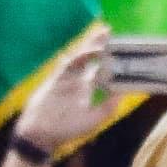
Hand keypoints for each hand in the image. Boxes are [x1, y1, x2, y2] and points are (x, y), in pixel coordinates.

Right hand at [12, 29, 122, 154]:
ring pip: (82, 56)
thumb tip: (124, 90)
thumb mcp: (94, 119)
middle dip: (103, 46)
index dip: (113, 62)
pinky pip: (70, 63)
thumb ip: (109, 105)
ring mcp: (67, 78)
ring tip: (105, 33)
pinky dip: (82, 55)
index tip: (125, 52)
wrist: (41, 134)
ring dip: (93, 44)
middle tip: (114, 32)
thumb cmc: (67, 130)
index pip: (103, 72)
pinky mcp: (57, 78)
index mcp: (87, 91)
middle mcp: (78, 81)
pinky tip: (93, 49)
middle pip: (93, 59)